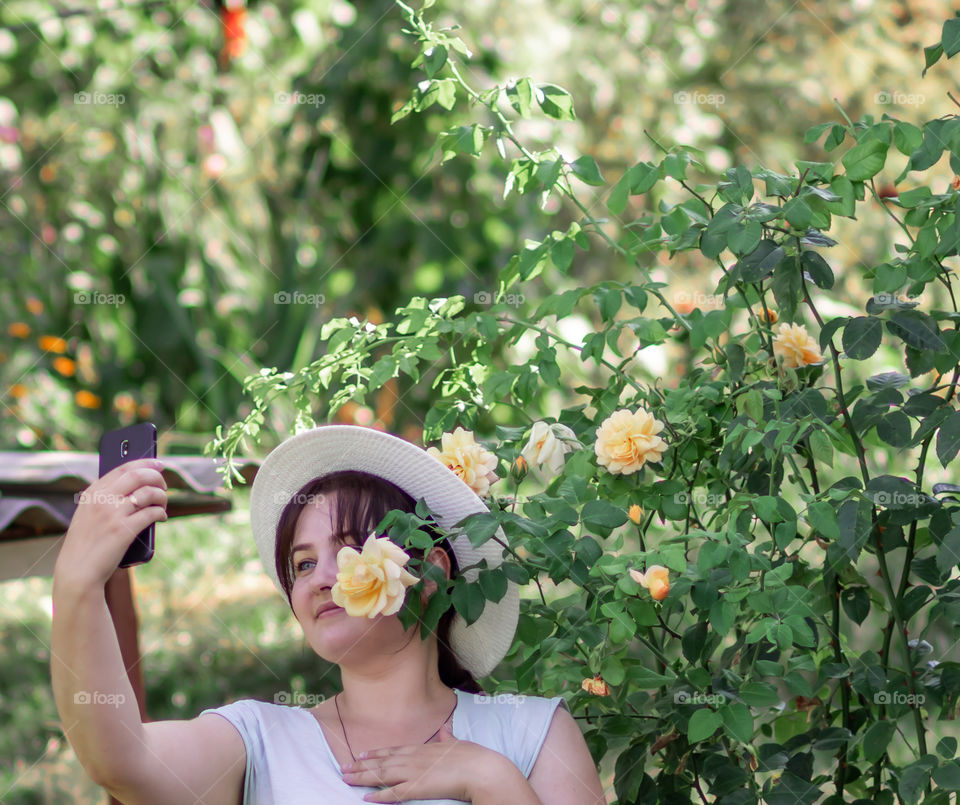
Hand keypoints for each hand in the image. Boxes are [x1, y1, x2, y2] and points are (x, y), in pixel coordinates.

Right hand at [54, 458, 166, 589]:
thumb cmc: (87, 543)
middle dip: (157, 477)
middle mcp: (102, 499)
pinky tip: (162, 517)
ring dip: (162, 496)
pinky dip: (161, 513)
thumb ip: (105, 499)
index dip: (145, 464)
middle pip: (139, 475)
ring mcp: (113, 514)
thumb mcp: (88, 515)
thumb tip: (138, 486)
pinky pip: (152, 513)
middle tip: (164, 484)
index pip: (123, 468)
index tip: (158, 463)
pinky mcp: (124, 530)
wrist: (78, 571)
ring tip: (163, 503)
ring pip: (149, 493)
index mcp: (93, 493)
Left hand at [340, 722, 508, 802]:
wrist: (479, 769)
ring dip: (362, 777)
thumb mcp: (456, 742)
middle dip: (361, 765)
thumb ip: (447, 736)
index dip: (376, 753)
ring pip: (381, 775)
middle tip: (343, 767)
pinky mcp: (417, 788)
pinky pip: (393, 794)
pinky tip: (365, 798)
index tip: (361, 754)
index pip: (393, 750)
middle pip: (381, 762)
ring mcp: (414, 773)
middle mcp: (413, 758)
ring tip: (346, 778)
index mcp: (422, 748)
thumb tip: (445, 728)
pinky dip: (378, 796)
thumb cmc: (471, 756)